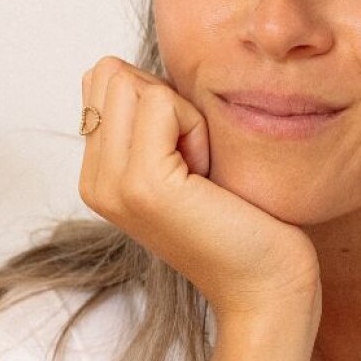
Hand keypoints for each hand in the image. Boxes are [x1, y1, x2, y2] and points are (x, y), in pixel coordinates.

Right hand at [78, 58, 320, 325]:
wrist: (266, 289)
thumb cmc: (244, 223)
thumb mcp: (189, 160)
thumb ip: (154, 120)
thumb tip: (139, 71)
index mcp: (99, 175)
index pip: (103, 79)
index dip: (159, 98)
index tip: (189, 154)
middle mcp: (94, 181)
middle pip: (111, 73)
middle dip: (167, 100)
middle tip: (198, 162)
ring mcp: (112, 185)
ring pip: (133, 82)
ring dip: (184, 113)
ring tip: (203, 171)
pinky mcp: (143, 184)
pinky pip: (161, 103)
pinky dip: (196, 127)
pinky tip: (209, 175)